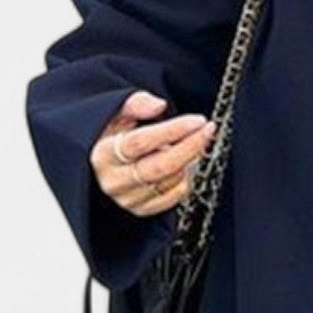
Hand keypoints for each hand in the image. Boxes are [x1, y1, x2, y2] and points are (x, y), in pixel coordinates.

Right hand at [90, 89, 215, 217]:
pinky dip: (187, 178)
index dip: (173, 130)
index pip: (141, 142)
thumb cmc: (113, 135)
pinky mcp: (142, 209)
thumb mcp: (116, 112)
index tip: (197, 121)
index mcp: (103, 154)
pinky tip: (186, 162)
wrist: (105, 164)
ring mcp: (128, 198)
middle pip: (161, 166)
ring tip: (192, 142)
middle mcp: (114, 180)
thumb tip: (158, 106)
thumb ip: (136, 104)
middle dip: (191, 146)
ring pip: (171, 180)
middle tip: (208, 130)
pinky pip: (175, 196)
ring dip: (189, 160)